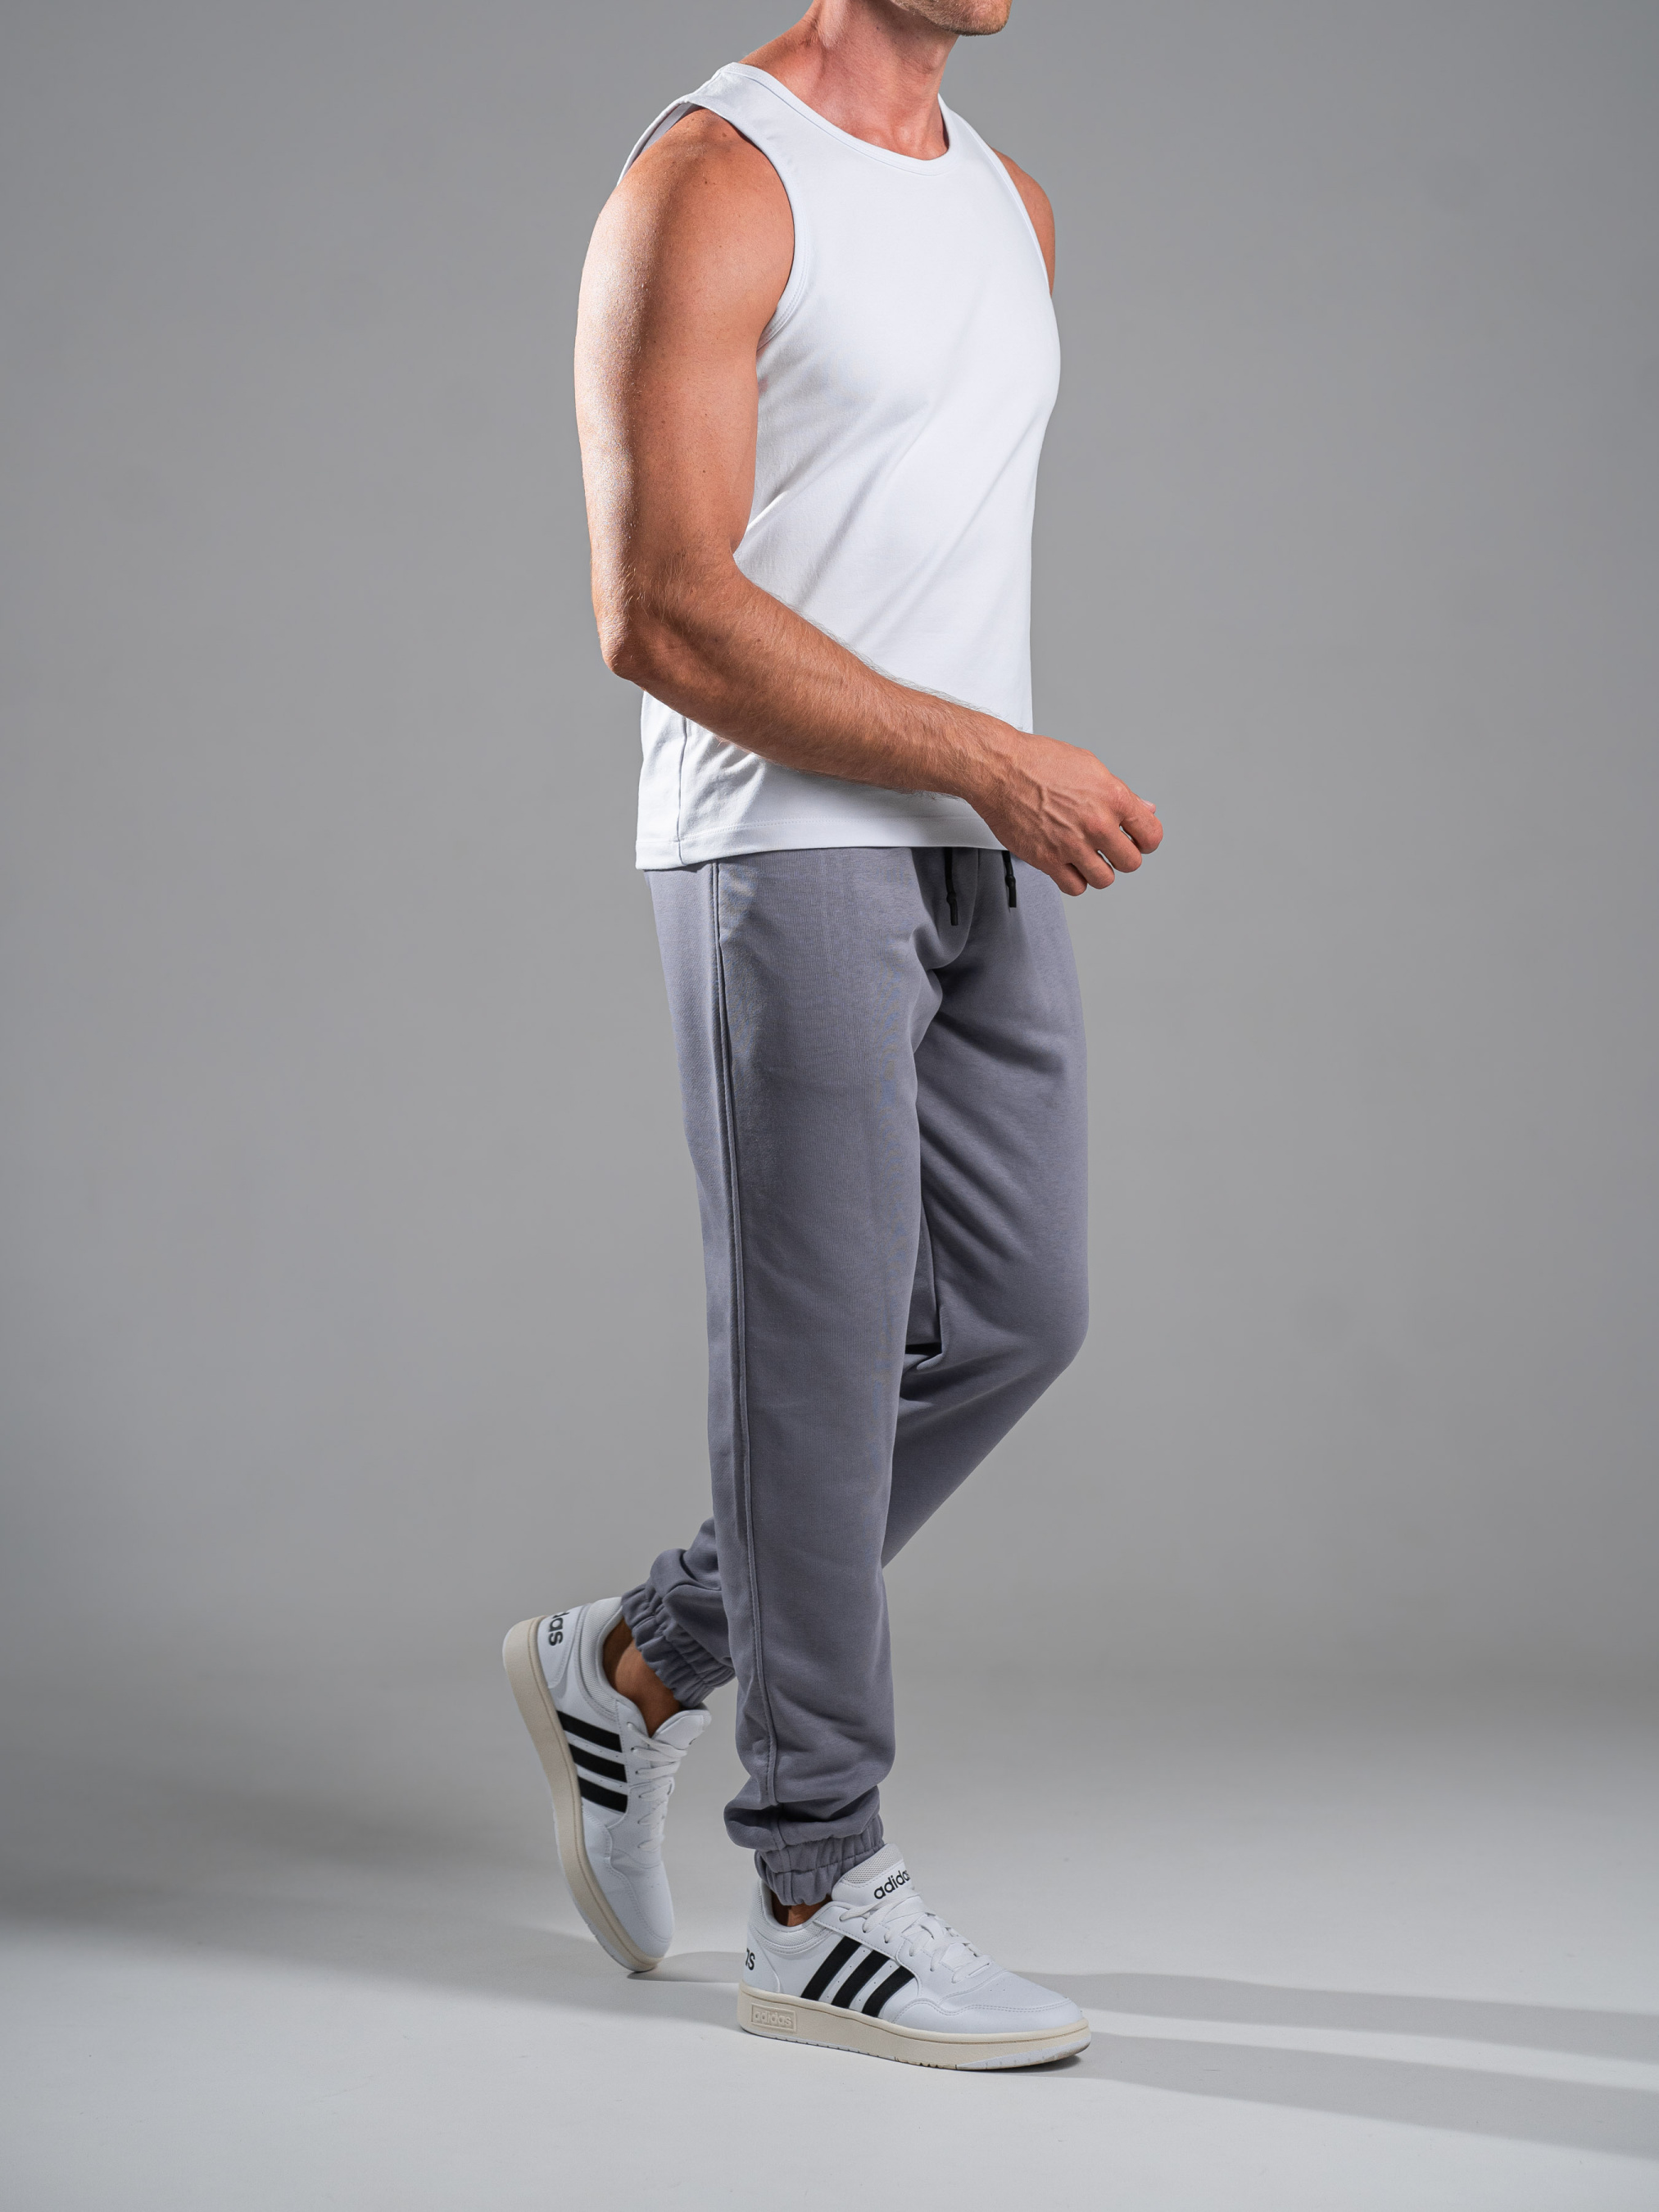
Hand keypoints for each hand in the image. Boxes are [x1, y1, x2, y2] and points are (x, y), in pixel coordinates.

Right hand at [968, 727, 1162, 895]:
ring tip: (1089, 859)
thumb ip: (1120, 794)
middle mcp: (1096, 823)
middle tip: (1111, 849)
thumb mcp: (1090, 767)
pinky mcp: (1048, 860)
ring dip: (1099, 871)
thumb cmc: (1038, 762)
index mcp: (1113, 798)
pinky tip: (1069, 866)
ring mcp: (1072, 844)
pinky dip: (1074, 880)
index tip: (1138, 841)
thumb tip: (1144, 809)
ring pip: (1105, 879)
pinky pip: (1074, 887)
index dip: (1146, 840)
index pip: (1151, 835)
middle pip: (1131, 862)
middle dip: (1123, 857)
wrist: (999, 770)